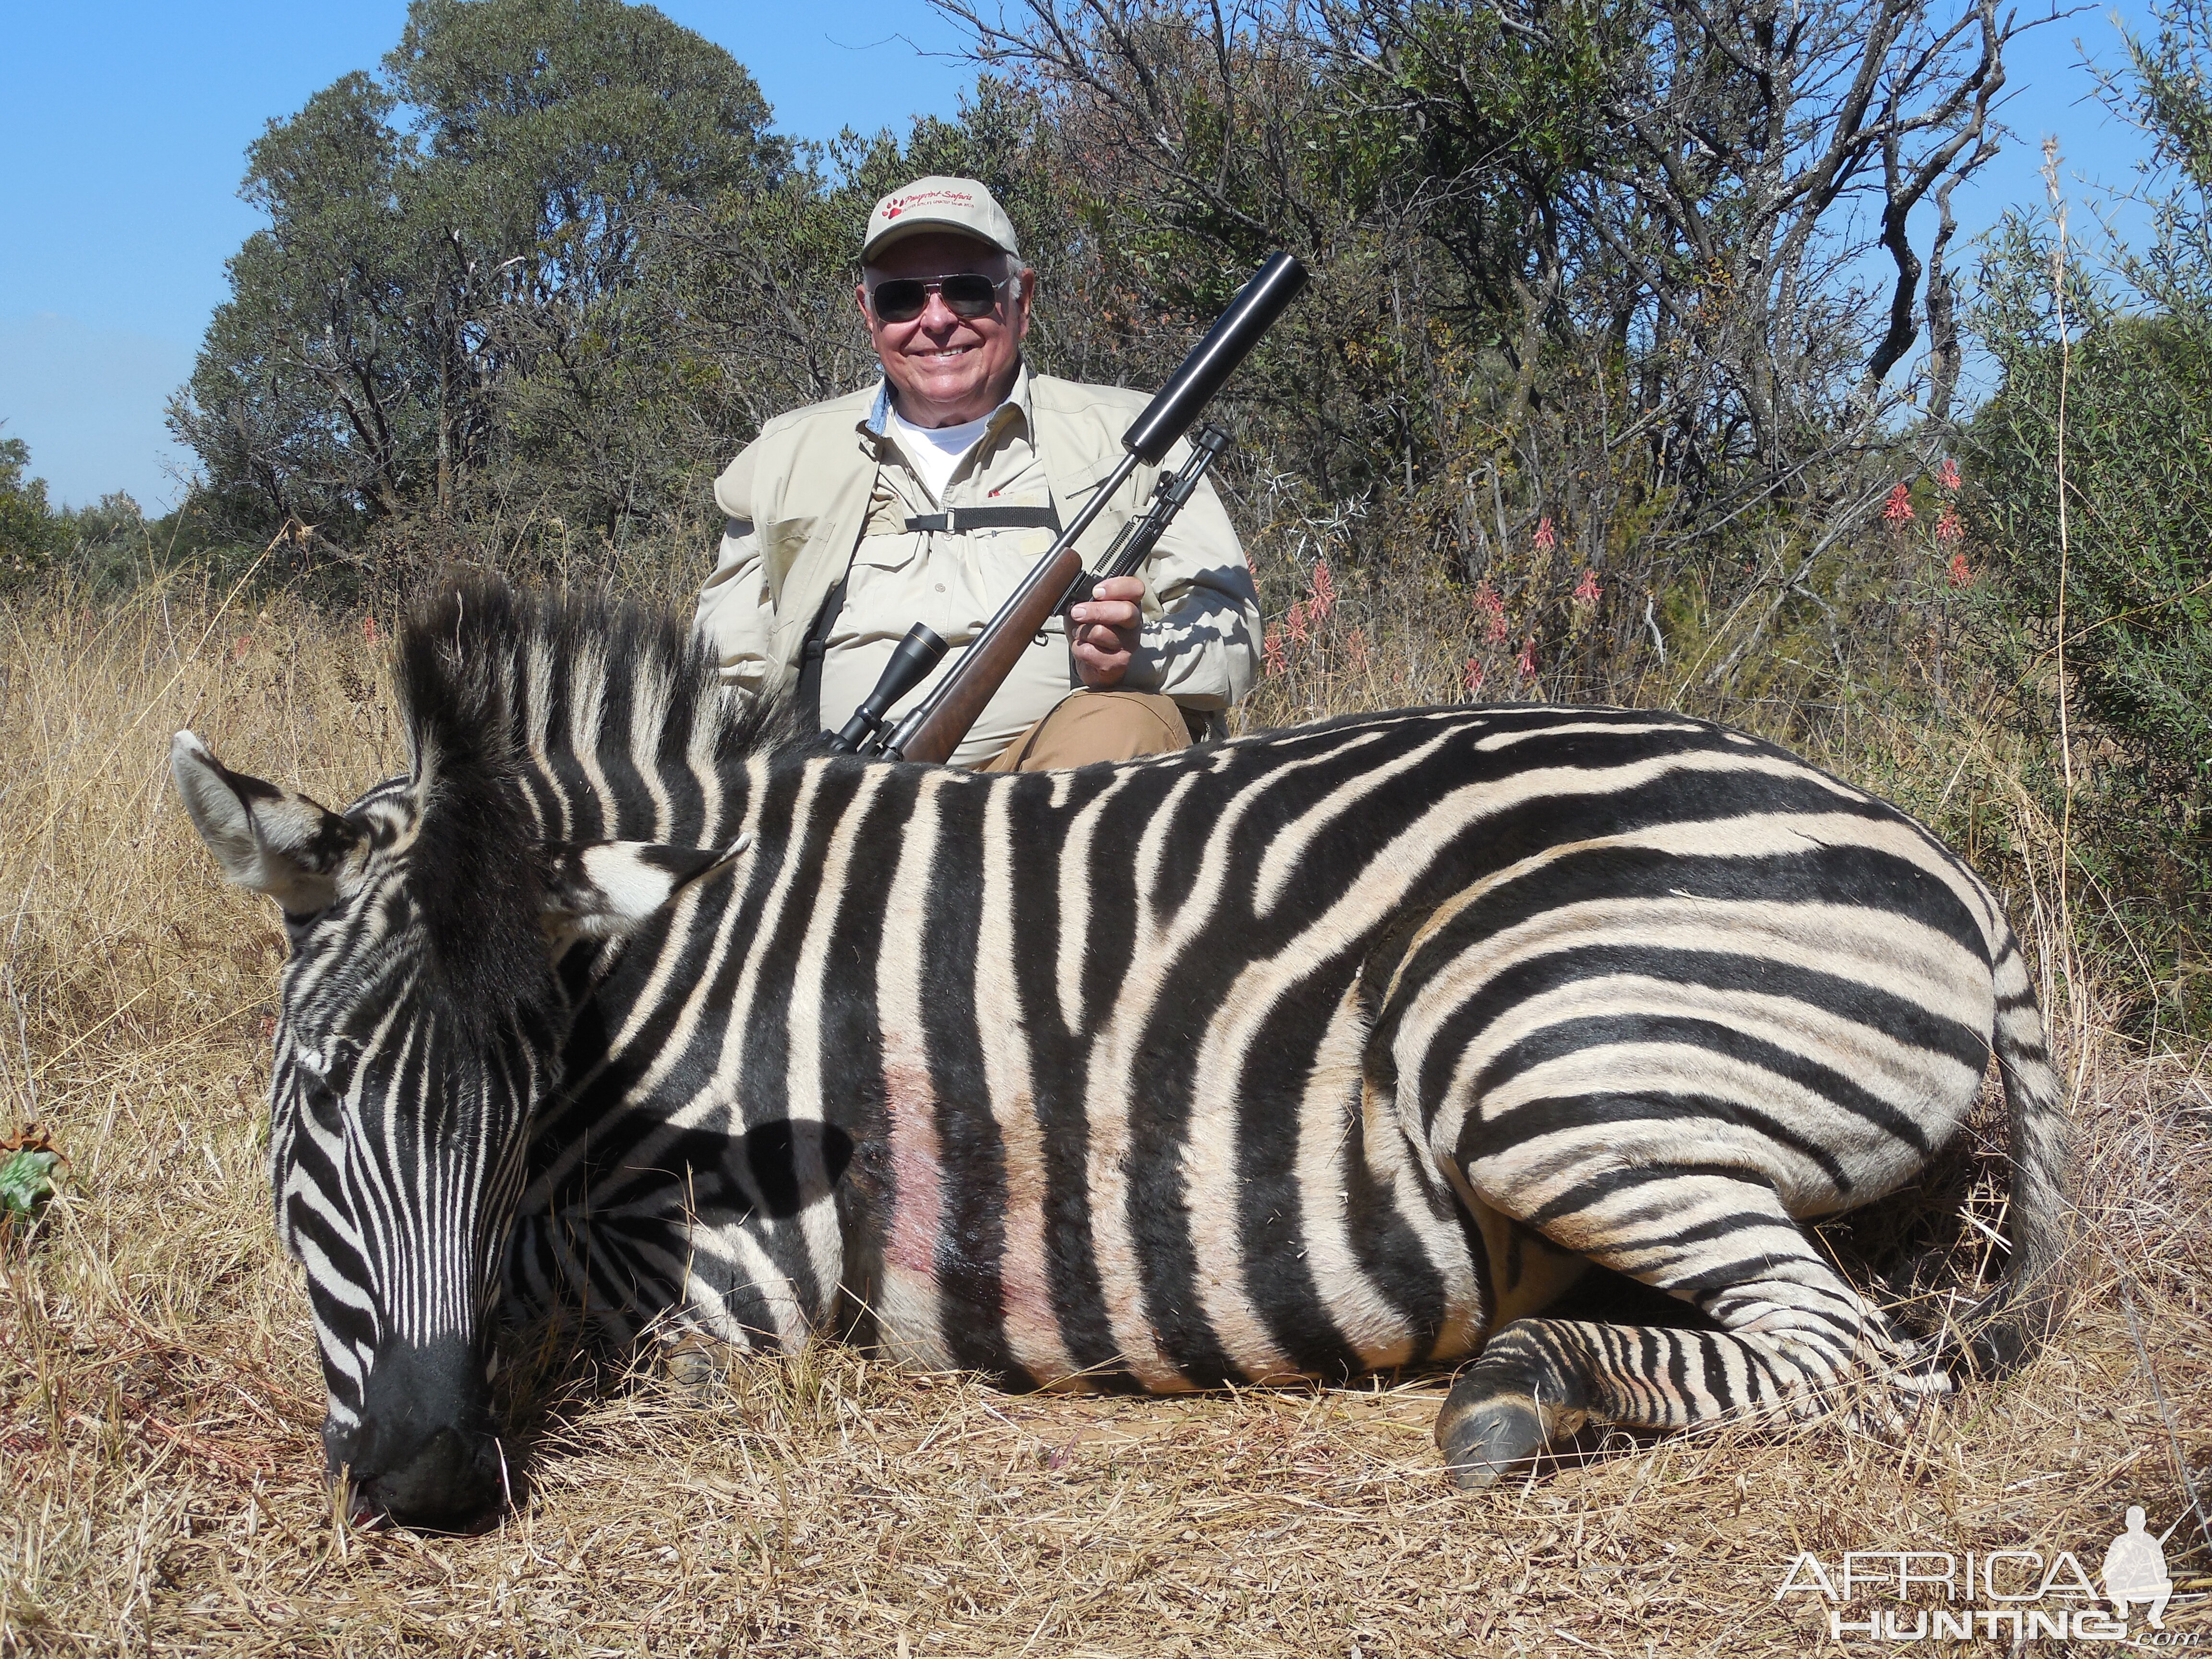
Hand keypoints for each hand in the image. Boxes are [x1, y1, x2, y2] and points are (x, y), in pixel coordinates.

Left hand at [1069, 574, 1144, 688]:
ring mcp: (1129, 645)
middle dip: (1096, 611)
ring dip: (1082, 632)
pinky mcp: (1119, 663)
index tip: (1096, 592)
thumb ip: (1086, 598)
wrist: (1090, 662)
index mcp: (1130, 603)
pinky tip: (1082, 648)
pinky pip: (1092, 652)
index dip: (1116, 587)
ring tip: (1080, 634)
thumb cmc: (1089, 630)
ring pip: (1102, 632)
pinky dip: (1079, 649)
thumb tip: (1076, 598)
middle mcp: (1134, 623)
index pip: (1135, 588)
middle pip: (1125, 611)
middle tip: (1077, 612)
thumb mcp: (1086, 607)